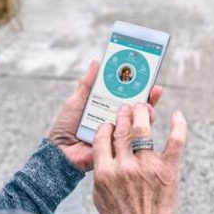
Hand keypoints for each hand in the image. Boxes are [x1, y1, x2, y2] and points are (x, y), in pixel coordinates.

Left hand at [47, 60, 163, 171]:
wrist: (59, 151)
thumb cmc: (65, 126)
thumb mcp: (76, 102)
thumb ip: (87, 84)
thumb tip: (97, 61)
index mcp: (105, 107)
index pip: (125, 95)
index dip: (136, 85)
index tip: (145, 74)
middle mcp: (114, 120)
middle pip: (136, 107)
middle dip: (147, 98)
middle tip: (154, 89)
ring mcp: (117, 134)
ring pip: (138, 122)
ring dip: (146, 113)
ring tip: (147, 105)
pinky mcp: (118, 147)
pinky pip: (132, 139)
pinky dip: (137, 130)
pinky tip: (139, 122)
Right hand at [91, 104, 187, 213]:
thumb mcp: (99, 194)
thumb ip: (100, 170)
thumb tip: (104, 148)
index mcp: (105, 172)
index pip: (102, 137)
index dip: (106, 126)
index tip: (109, 123)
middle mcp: (125, 166)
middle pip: (121, 129)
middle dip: (123, 114)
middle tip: (126, 107)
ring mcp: (147, 167)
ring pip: (143, 129)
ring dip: (142, 113)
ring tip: (143, 107)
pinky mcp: (168, 169)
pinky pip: (176, 141)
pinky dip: (178, 125)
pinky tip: (177, 115)